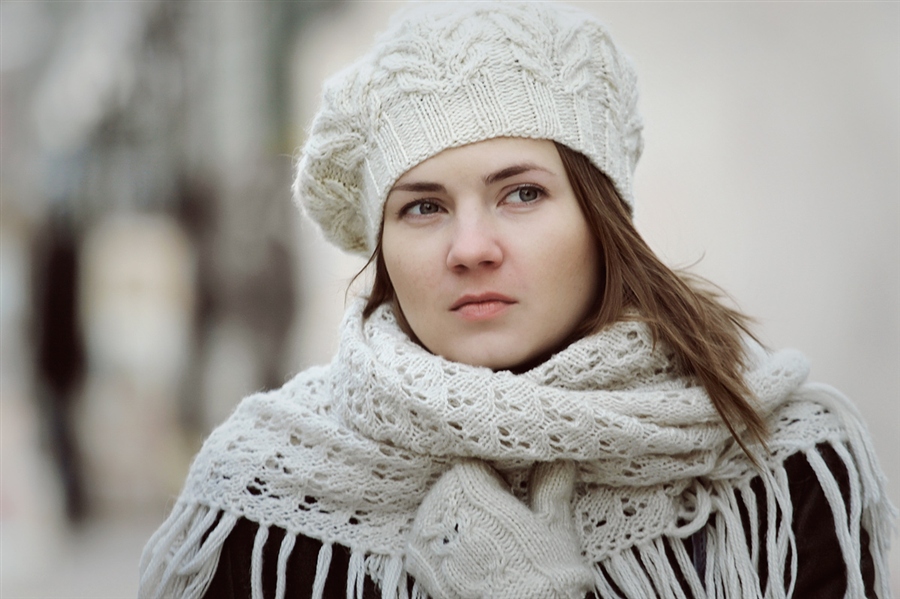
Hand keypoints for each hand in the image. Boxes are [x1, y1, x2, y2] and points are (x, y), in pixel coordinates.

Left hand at [406, 460, 592, 598]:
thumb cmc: (543, 570)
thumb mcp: (553, 523)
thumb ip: (550, 486)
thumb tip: (561, 460)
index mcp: (470, 488)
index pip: (471, 466)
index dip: (493, 477)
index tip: (510, 491)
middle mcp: (442, 510)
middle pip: (450, 488)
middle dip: (473, 498)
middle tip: (500, 518)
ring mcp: (428, 539)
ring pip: (436, 513)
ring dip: (456, 520)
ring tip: (485, 539)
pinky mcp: (420, 566)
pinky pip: (426, 542)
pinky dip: (444, 544)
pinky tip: (469, 558)